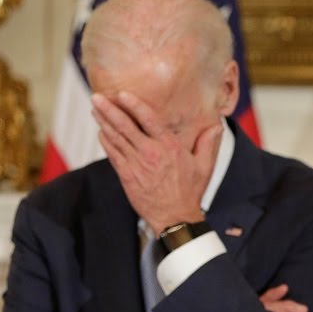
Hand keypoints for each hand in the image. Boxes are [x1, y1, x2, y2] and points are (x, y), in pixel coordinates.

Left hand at [91, 91, 221, 233]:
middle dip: (109, 110)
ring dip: (103, 121)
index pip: (149, 120)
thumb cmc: (190, 191)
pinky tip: (100, 130)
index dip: (134, 105)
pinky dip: (105, 140)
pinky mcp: (126, 175)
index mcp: (170, 147)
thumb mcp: (204, 166)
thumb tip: (217, 125)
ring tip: (95, 108)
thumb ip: (208, 143)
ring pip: (115, 138)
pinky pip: (112, 153)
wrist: (175, 217)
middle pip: (125, 126)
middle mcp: (151, 153)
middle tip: (97, 96)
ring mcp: (136, 164)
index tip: (122, 94)